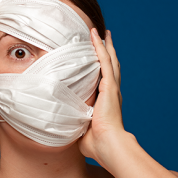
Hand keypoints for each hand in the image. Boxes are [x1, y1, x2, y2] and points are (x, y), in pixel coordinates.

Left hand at [78, 28, 123, 161]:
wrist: (108, 144)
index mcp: (108, 101)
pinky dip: (101, 47)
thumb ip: (77, 125)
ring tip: (100, 33)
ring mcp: (112, 87)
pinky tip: (96, 36)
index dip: (103, 67)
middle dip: (107, 50)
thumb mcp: (83, 130)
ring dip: (104, 45)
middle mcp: (112, 91)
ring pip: (109, 59)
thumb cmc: (97, 143)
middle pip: (111, 65)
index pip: (106, 79)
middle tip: (105, 38)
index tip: (100, 58)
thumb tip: (65, 128)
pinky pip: (104, 61)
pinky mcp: (109, 85)